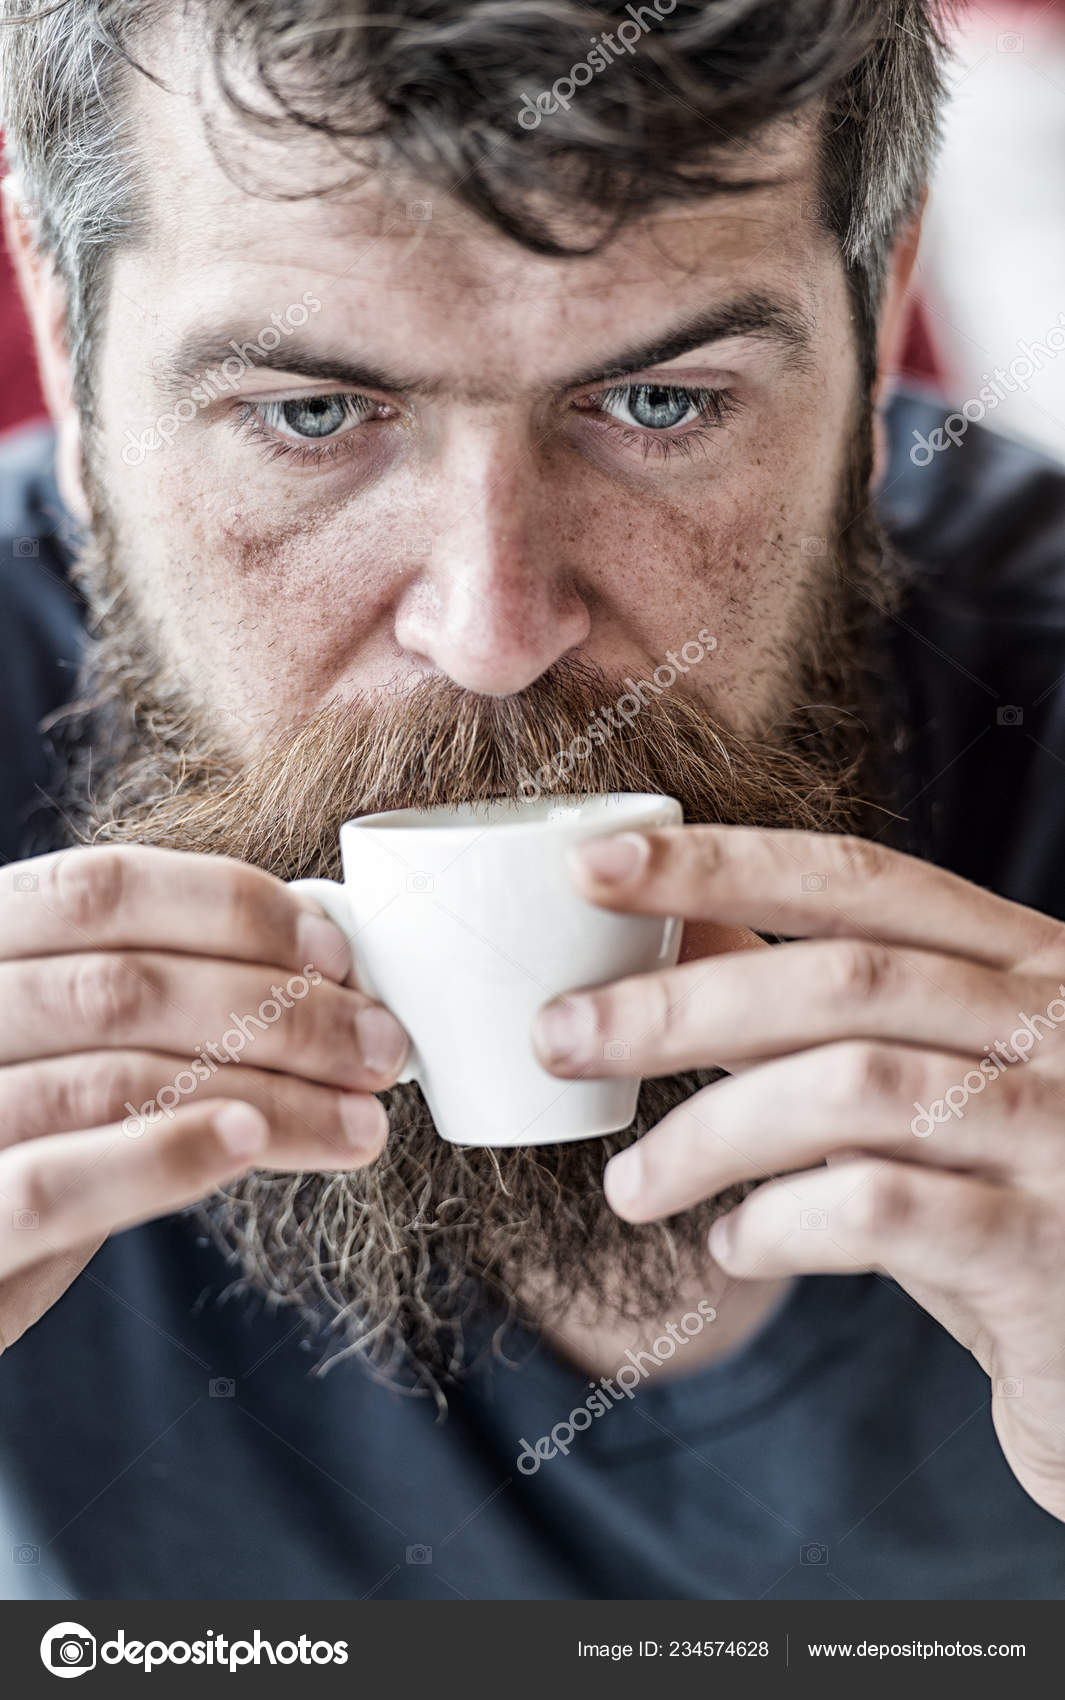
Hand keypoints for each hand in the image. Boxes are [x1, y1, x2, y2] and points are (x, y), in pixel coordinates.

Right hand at [0, 845, 408, 1350]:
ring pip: (114, 1079)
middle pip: (126, 984)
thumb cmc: (2, 1147)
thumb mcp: (51, 1051)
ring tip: (359, 1119)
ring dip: (266, 1095)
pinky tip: (251, 1145)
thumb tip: (313, 988)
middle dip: (281, 1012)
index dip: (231, 909)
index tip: (337, 957)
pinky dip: (163, 1156)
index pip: (101, 887)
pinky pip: (53, 1184)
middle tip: (381, 1049)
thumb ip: (139, 1015)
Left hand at [533, 825, 1064, 1521]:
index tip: (588, 869)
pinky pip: (882, 1213)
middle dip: (676, 1005)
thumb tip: (677, 923)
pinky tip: (734, 1245)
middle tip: (557, 1038)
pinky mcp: (1048, 1250)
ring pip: (853, 1090)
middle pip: (842, 980)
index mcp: (1024, 959)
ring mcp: (1064, 1132)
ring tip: (628, 1184)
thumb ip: (813, 1005)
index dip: (717, 866)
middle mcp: (1057, 1024)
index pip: (856, 879)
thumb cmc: (1009, 1192)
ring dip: (708, 1133)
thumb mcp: (921, 1076)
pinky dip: (781, 1223)